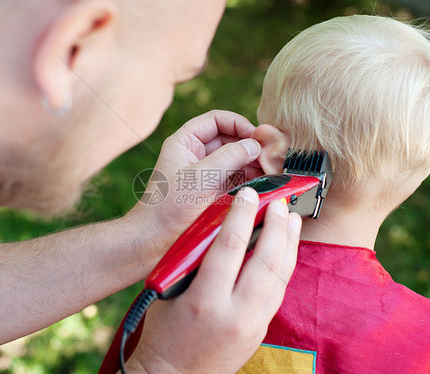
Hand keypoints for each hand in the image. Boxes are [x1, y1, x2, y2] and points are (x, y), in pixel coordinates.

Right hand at [126, 188, 301, 373]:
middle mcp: (235, 313)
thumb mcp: (170, 291)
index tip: (249, 195)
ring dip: (289, 243)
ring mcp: (252, 324)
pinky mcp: (260, 330)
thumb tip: (216, 227)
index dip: (242, 215)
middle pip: (266, 259)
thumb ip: (193, 260)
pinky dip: (285, 265)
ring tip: (292, 218)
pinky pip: (279, 291)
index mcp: (204, 299)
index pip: (230, 246)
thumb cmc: (163, 333)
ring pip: (280, 276)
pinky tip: (287, 249)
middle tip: (279, 201)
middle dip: (276, 224)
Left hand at [127, 110, 264, 256]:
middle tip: (272, 155)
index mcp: (185, 142)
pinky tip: (267, 182)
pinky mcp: (216, 192)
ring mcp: (208, 173)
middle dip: (251, 145)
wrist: (156, 240)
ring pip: (237, 159)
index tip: (258, 136)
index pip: (216, 120)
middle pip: (231, 139)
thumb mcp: (200, 177)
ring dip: (255, 163)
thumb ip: (228, 157)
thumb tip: (255, 144)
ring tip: (273, 169)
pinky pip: (238, 178)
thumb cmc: (169, 206)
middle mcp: (197, 154)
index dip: (238, 124)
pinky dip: (253, 179)